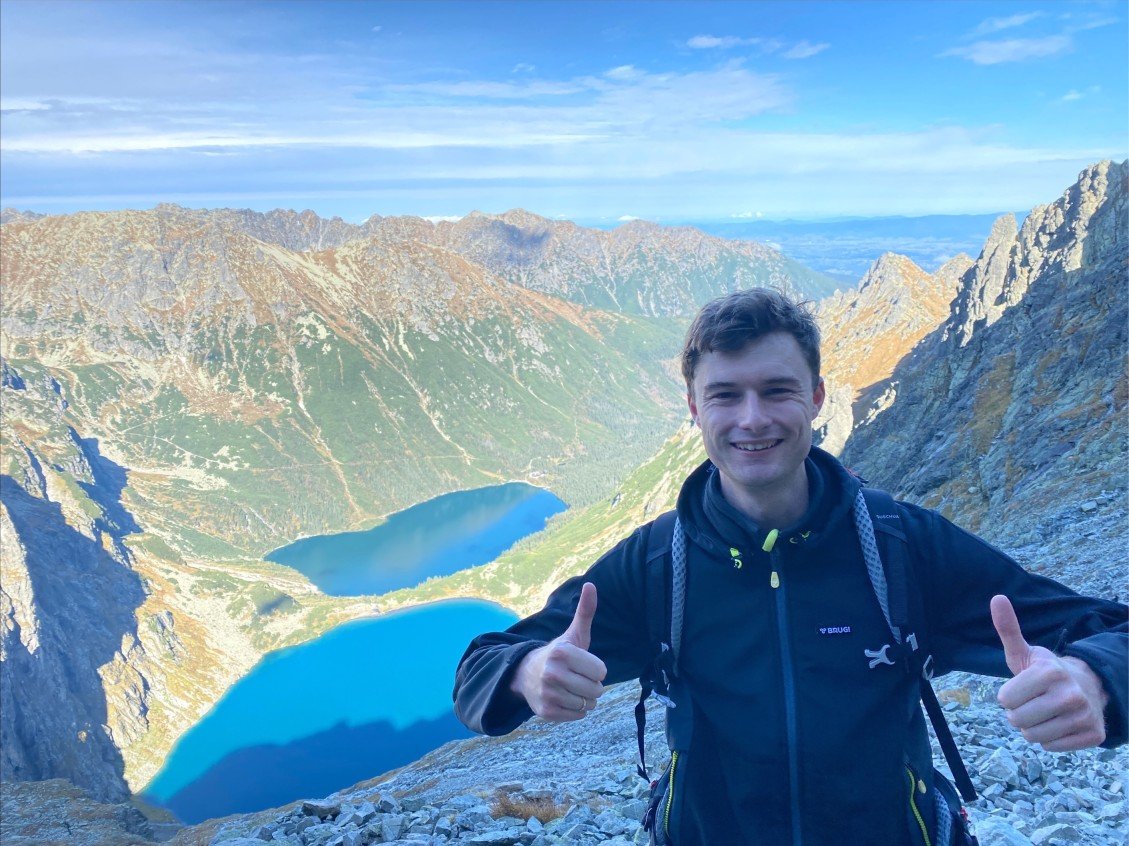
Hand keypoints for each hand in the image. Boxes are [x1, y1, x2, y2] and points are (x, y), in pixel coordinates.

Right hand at [510, 582, 606, 721]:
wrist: (527, 673)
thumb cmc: (559, 653)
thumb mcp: (573, 634)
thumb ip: (585, 611)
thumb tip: (591, 584)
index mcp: (562, 652)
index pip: (601, 671)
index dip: (596, 669)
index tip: (584, 664)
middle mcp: (553, 673)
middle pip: (595, 689)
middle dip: (592, 685)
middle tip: (578, 678)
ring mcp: (548, 693)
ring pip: (588, 704)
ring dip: (586, 699)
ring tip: (572, 688)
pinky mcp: (545, 711)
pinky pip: (578, 716)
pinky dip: (577, 710)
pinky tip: (566, 699)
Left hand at [991, 594, 1108, 750]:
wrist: (1088, 685)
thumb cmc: (1046, 671)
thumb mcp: (1024, 652)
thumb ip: (1008, 629)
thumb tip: (997, 598)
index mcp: (1049, 672)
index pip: (1005, 700)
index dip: (1008, 695)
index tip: (1022, 687)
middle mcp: (1070, 694)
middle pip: (1017, 720)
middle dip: (1018, 713)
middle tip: (1033, 701)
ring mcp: (1085, 716)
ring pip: (1034, 737)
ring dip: (1033, 728)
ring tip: (1045, 712)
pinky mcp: (1093, 734)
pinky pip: (1051, 747)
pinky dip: (1050, 739)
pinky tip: (1059, 723)